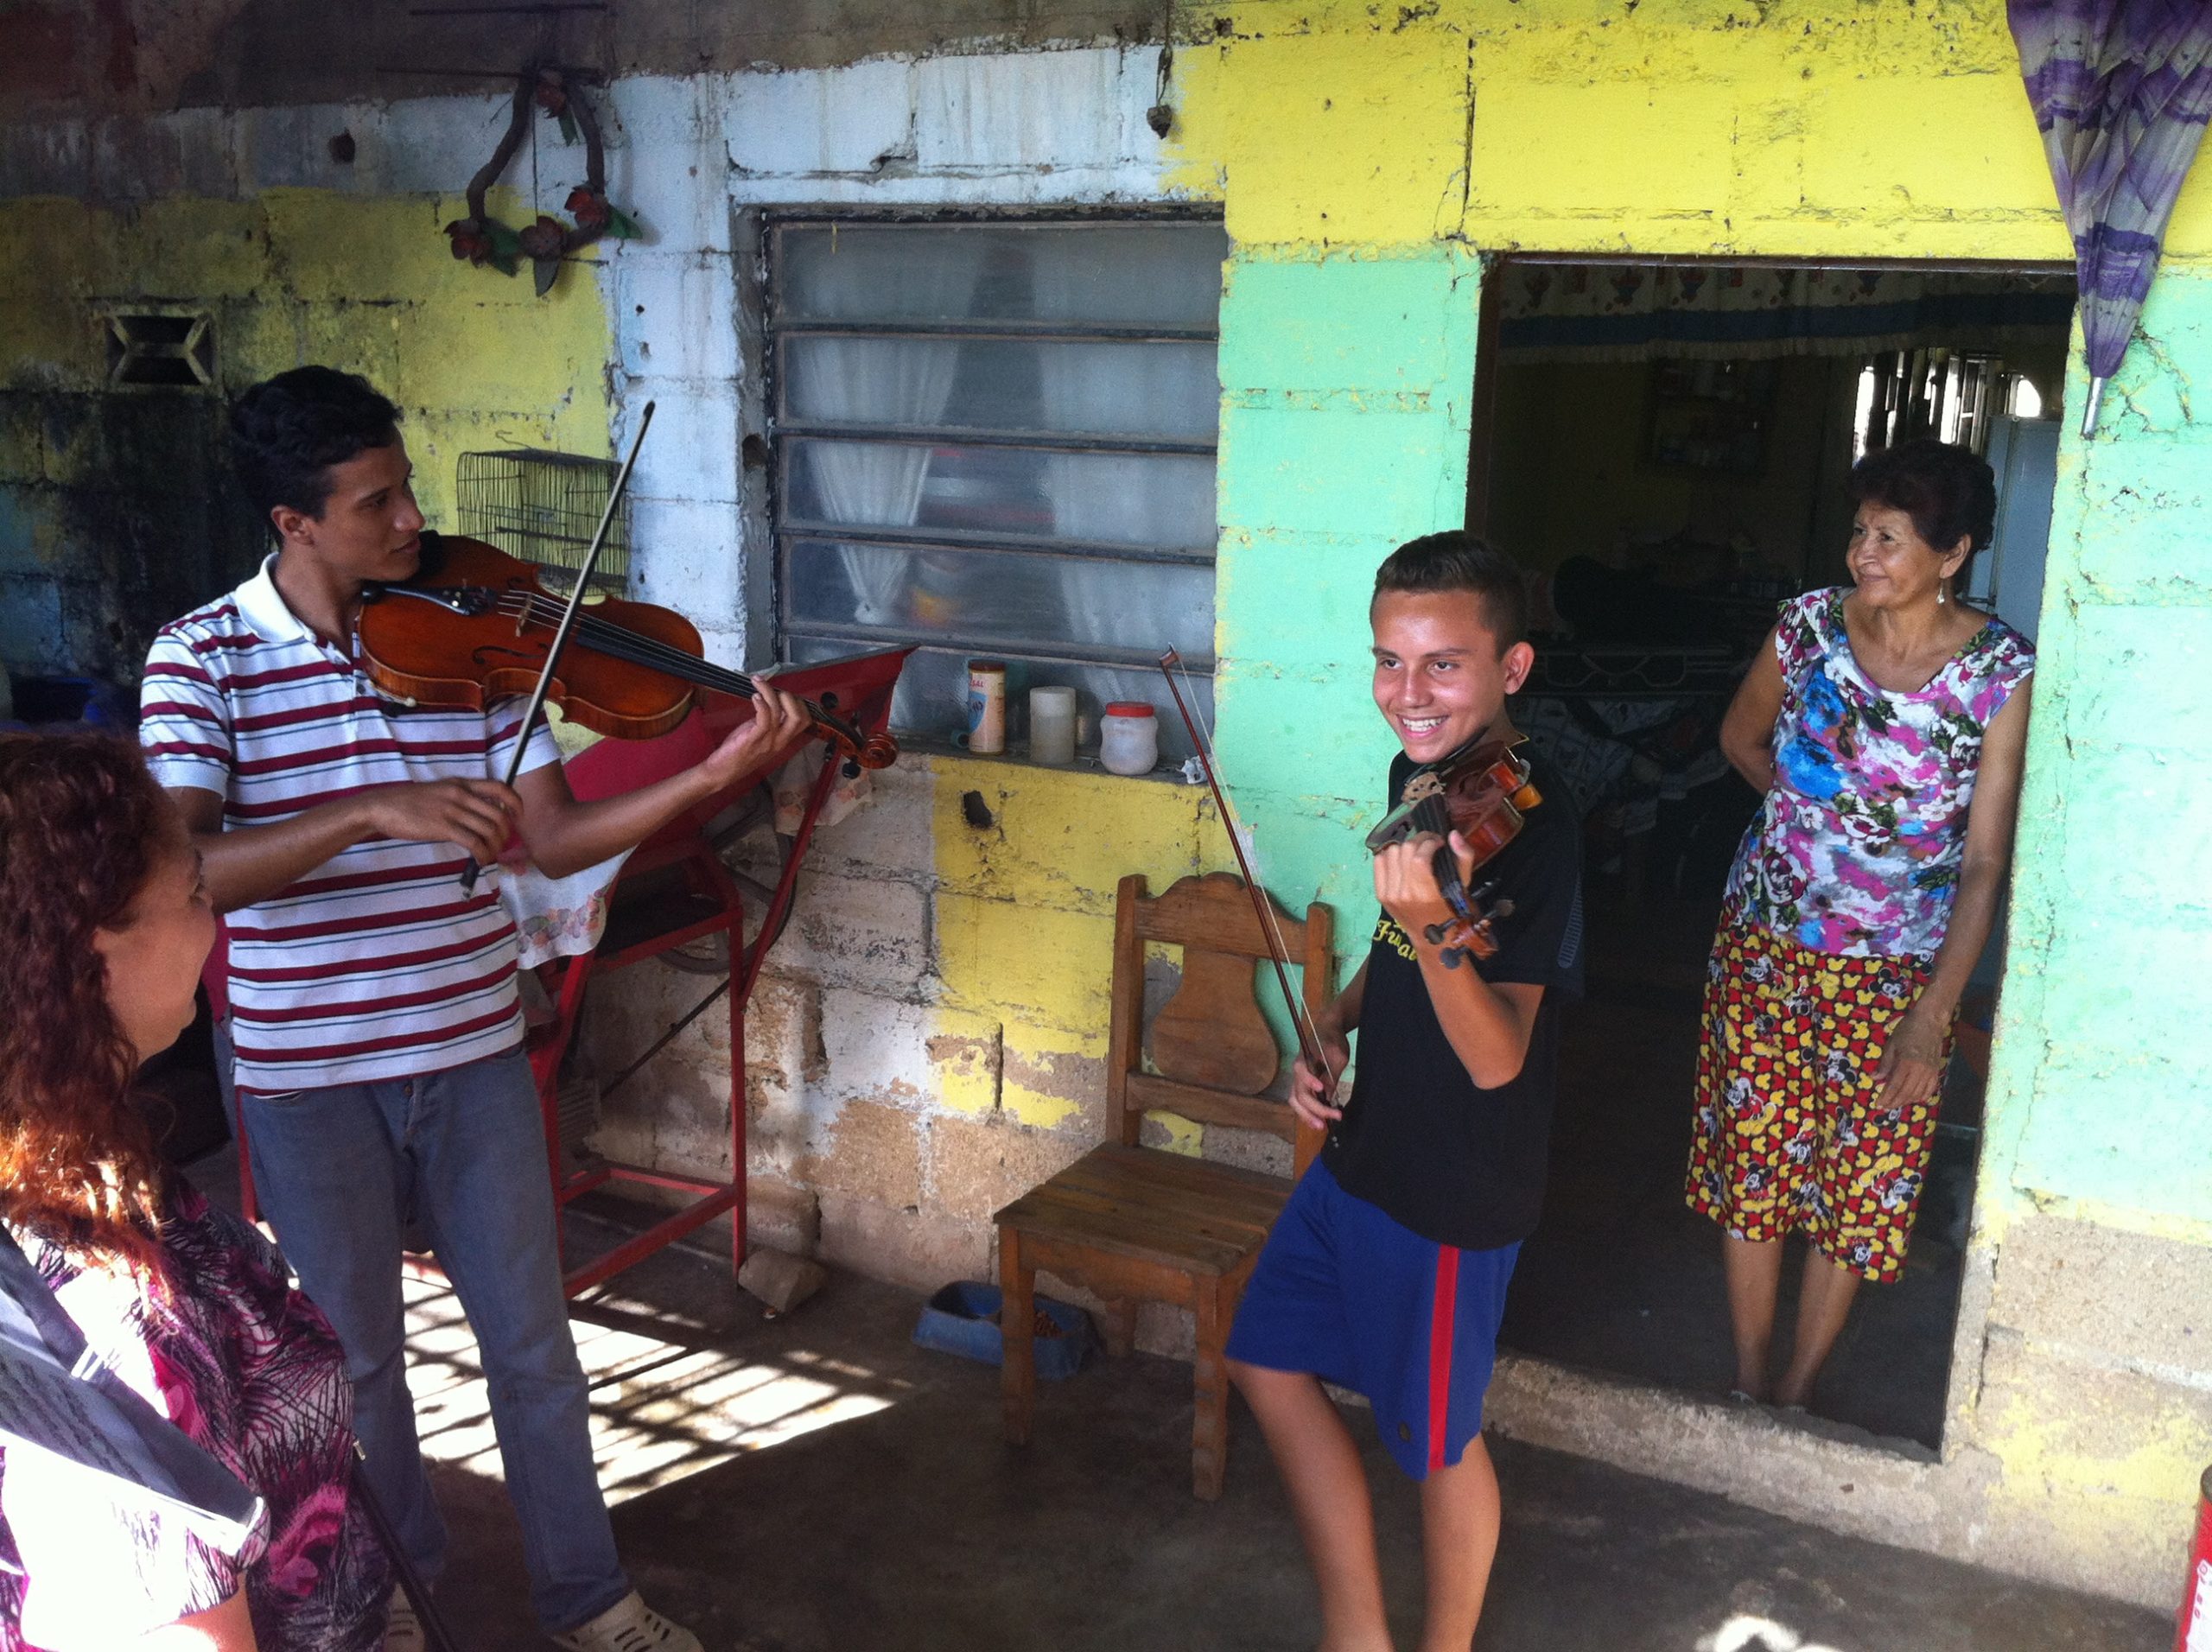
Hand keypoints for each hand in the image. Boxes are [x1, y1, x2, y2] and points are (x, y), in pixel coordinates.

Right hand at [356, 779, 520, 864]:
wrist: (383, 807)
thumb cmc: (411, 802)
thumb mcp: (441, 790)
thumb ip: (463, 798)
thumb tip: (484, 815)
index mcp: (461, 783)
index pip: (499, 788)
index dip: (515, 803)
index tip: (518, 816)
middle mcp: (461, 794)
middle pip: (499, 815)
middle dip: (505, 834)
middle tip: (501, 845)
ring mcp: (452, 810)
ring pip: (489, 830)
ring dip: (495, 848)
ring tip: (490, 856)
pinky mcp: (443, 827)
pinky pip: (474, 843)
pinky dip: (483, 854)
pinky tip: (480, 860)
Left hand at [695, 681, 810, 792]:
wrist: (722, 772)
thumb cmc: (738, 754)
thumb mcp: (760, 738)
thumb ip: (769, 724)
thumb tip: (771, 704)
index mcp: (782, 740)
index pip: (804, 721)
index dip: (798, 704)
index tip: (784, 694)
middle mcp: (778, 741)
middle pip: (799, 717)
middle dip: (790, 697)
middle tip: (776, 689)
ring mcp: (767, 741)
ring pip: (779, 711)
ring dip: (768, 691)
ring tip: (758, 682)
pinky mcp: (753, 739)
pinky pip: (764, 718)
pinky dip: (761, 703)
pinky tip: (754, 696)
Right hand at [1288, 1021, 1351, 1129]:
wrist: (1328, 1031)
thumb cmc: (1332, 1041)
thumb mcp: (1337, 1056)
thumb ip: (1331, 1075)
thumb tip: (1327, 1096)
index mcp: (1303, 1061)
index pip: (1302, 1075)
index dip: (1310, 1082)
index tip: (1322, 1089)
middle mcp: (1297, 1073)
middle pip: (1299, 1095)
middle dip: (1312, 1110)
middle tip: (1327, 1121)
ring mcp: (1299, 1080)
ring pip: (1296, 1101)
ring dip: (1306, 1115)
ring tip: (1320, 1126)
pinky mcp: (1304, 1085)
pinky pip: (1301, 1101)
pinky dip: (1308, 1112)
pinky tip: (1319, 1120)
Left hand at [1372, 829, 1475, 938]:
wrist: (1430, 936)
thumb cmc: (1450, 909)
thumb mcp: (1462, 885)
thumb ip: (1463, 857)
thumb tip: (1452, 835)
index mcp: (1425, 894)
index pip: (1419, 858)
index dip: (1430, 842)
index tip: (1439, 842)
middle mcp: (1403, 894)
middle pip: (1405, 850)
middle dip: (1419, 840)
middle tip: (1429, 843)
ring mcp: (1388, 894)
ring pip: (1391, 852)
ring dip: (1405, 847)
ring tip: (1417, 852)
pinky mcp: (1380, 893)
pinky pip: (1378, 861)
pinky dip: (1390, 855)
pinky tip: (1402, 859)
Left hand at [1873, 1002, 1948, 1111]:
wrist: (1930, 1021)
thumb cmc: (1908, 1030)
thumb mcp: (1891, 1044)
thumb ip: (1885, 1063)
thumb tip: (1875, 1078)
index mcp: (1907, 1063)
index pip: (1895, 1086)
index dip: (1886, 1097)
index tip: (1879, 1104)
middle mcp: (1920, 1070)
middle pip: (1907, 1093)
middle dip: (1895, 1102)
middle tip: (1885, 1107)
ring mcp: (1930, 1071)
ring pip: (1918, 1093)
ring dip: (1907, 1101)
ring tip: (1896, 1103)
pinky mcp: (1936, 1070)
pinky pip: (1930, 1088)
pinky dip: (1922, 1096)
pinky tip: (1914, 1099)